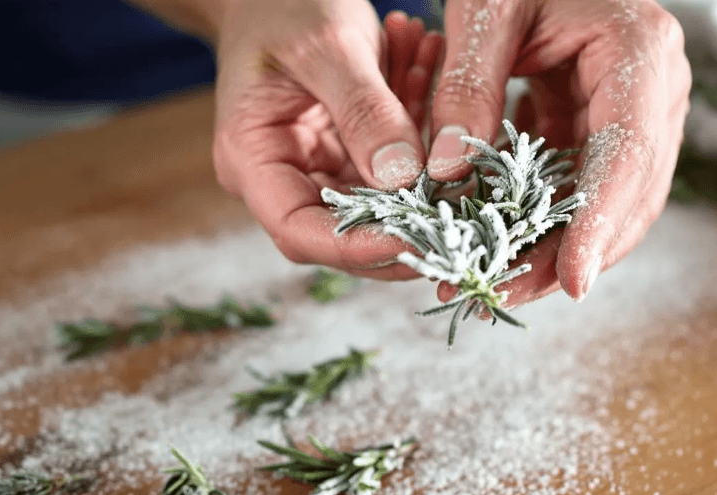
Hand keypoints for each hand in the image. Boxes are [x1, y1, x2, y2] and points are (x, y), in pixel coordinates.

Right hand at [212, 1, 442, 278]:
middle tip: (463, 193)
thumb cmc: (282, 5)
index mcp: (252, 160)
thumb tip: (402, 179)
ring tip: (436, 81)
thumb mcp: (326, 47)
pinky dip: (419, 124)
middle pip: (346, 230)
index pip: (300, 232)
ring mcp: (320, 167)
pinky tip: (429, 67)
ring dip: (422, 154)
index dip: (358, 248)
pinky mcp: (350, 152)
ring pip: (383, 195)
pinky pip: (394, 161)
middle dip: (408, 213)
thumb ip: (364, 111)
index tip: (417, 241)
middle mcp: (284, 176)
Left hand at [428, 0, 690, 303]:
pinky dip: (544, 221)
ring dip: (554, 249)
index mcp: (640, 51)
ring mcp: (638, 112)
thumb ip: (466, 86)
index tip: (572, 283)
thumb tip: (444, 176)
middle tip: (501, 293)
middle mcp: (655, 89)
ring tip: (492, 283)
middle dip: (569, 253)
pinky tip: (499, 246)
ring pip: (609, 205)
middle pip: (628, 196)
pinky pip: (583, 188)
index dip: (600, 225)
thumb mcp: (485, 7)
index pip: (629, 155)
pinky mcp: (605, 127)